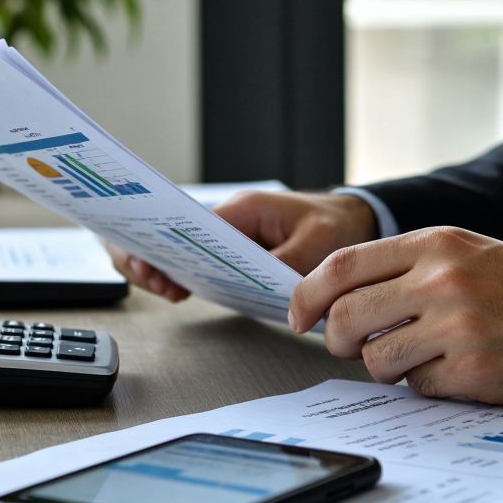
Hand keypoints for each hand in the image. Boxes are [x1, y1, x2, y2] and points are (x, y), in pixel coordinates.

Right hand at [104, 190, 378, 301]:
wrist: (351, 222)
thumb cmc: (334, 223)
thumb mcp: (320, 241)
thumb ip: (291, 264)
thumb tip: (267, 292)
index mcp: (243, 209)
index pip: (189, 223)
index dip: (167, 246)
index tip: (158, 267)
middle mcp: (228, 221)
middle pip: (170, 234)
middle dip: (151, 256)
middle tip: (155, 282)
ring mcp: (226, 239)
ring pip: (177, 252)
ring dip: (163, 270)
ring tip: (167, 291)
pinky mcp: (231, 256)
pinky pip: (196, 265)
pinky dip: (182, 278)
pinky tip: (179, 294)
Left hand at [288, 227, 502, 406]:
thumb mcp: (466, 254)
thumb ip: (405, 268)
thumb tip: (336, 299)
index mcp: (434, 245)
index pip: (341, 266)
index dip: (306, 296)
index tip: (298, 317)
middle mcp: (442, 280)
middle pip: (345, 317)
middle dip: (337, 340)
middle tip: (350, 347)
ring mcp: (458, 326)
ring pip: (376, 359)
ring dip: (386, 367)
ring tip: (420, 357)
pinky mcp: (474, 370)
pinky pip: (418, 388)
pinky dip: (428, 386)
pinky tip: (459, 371)